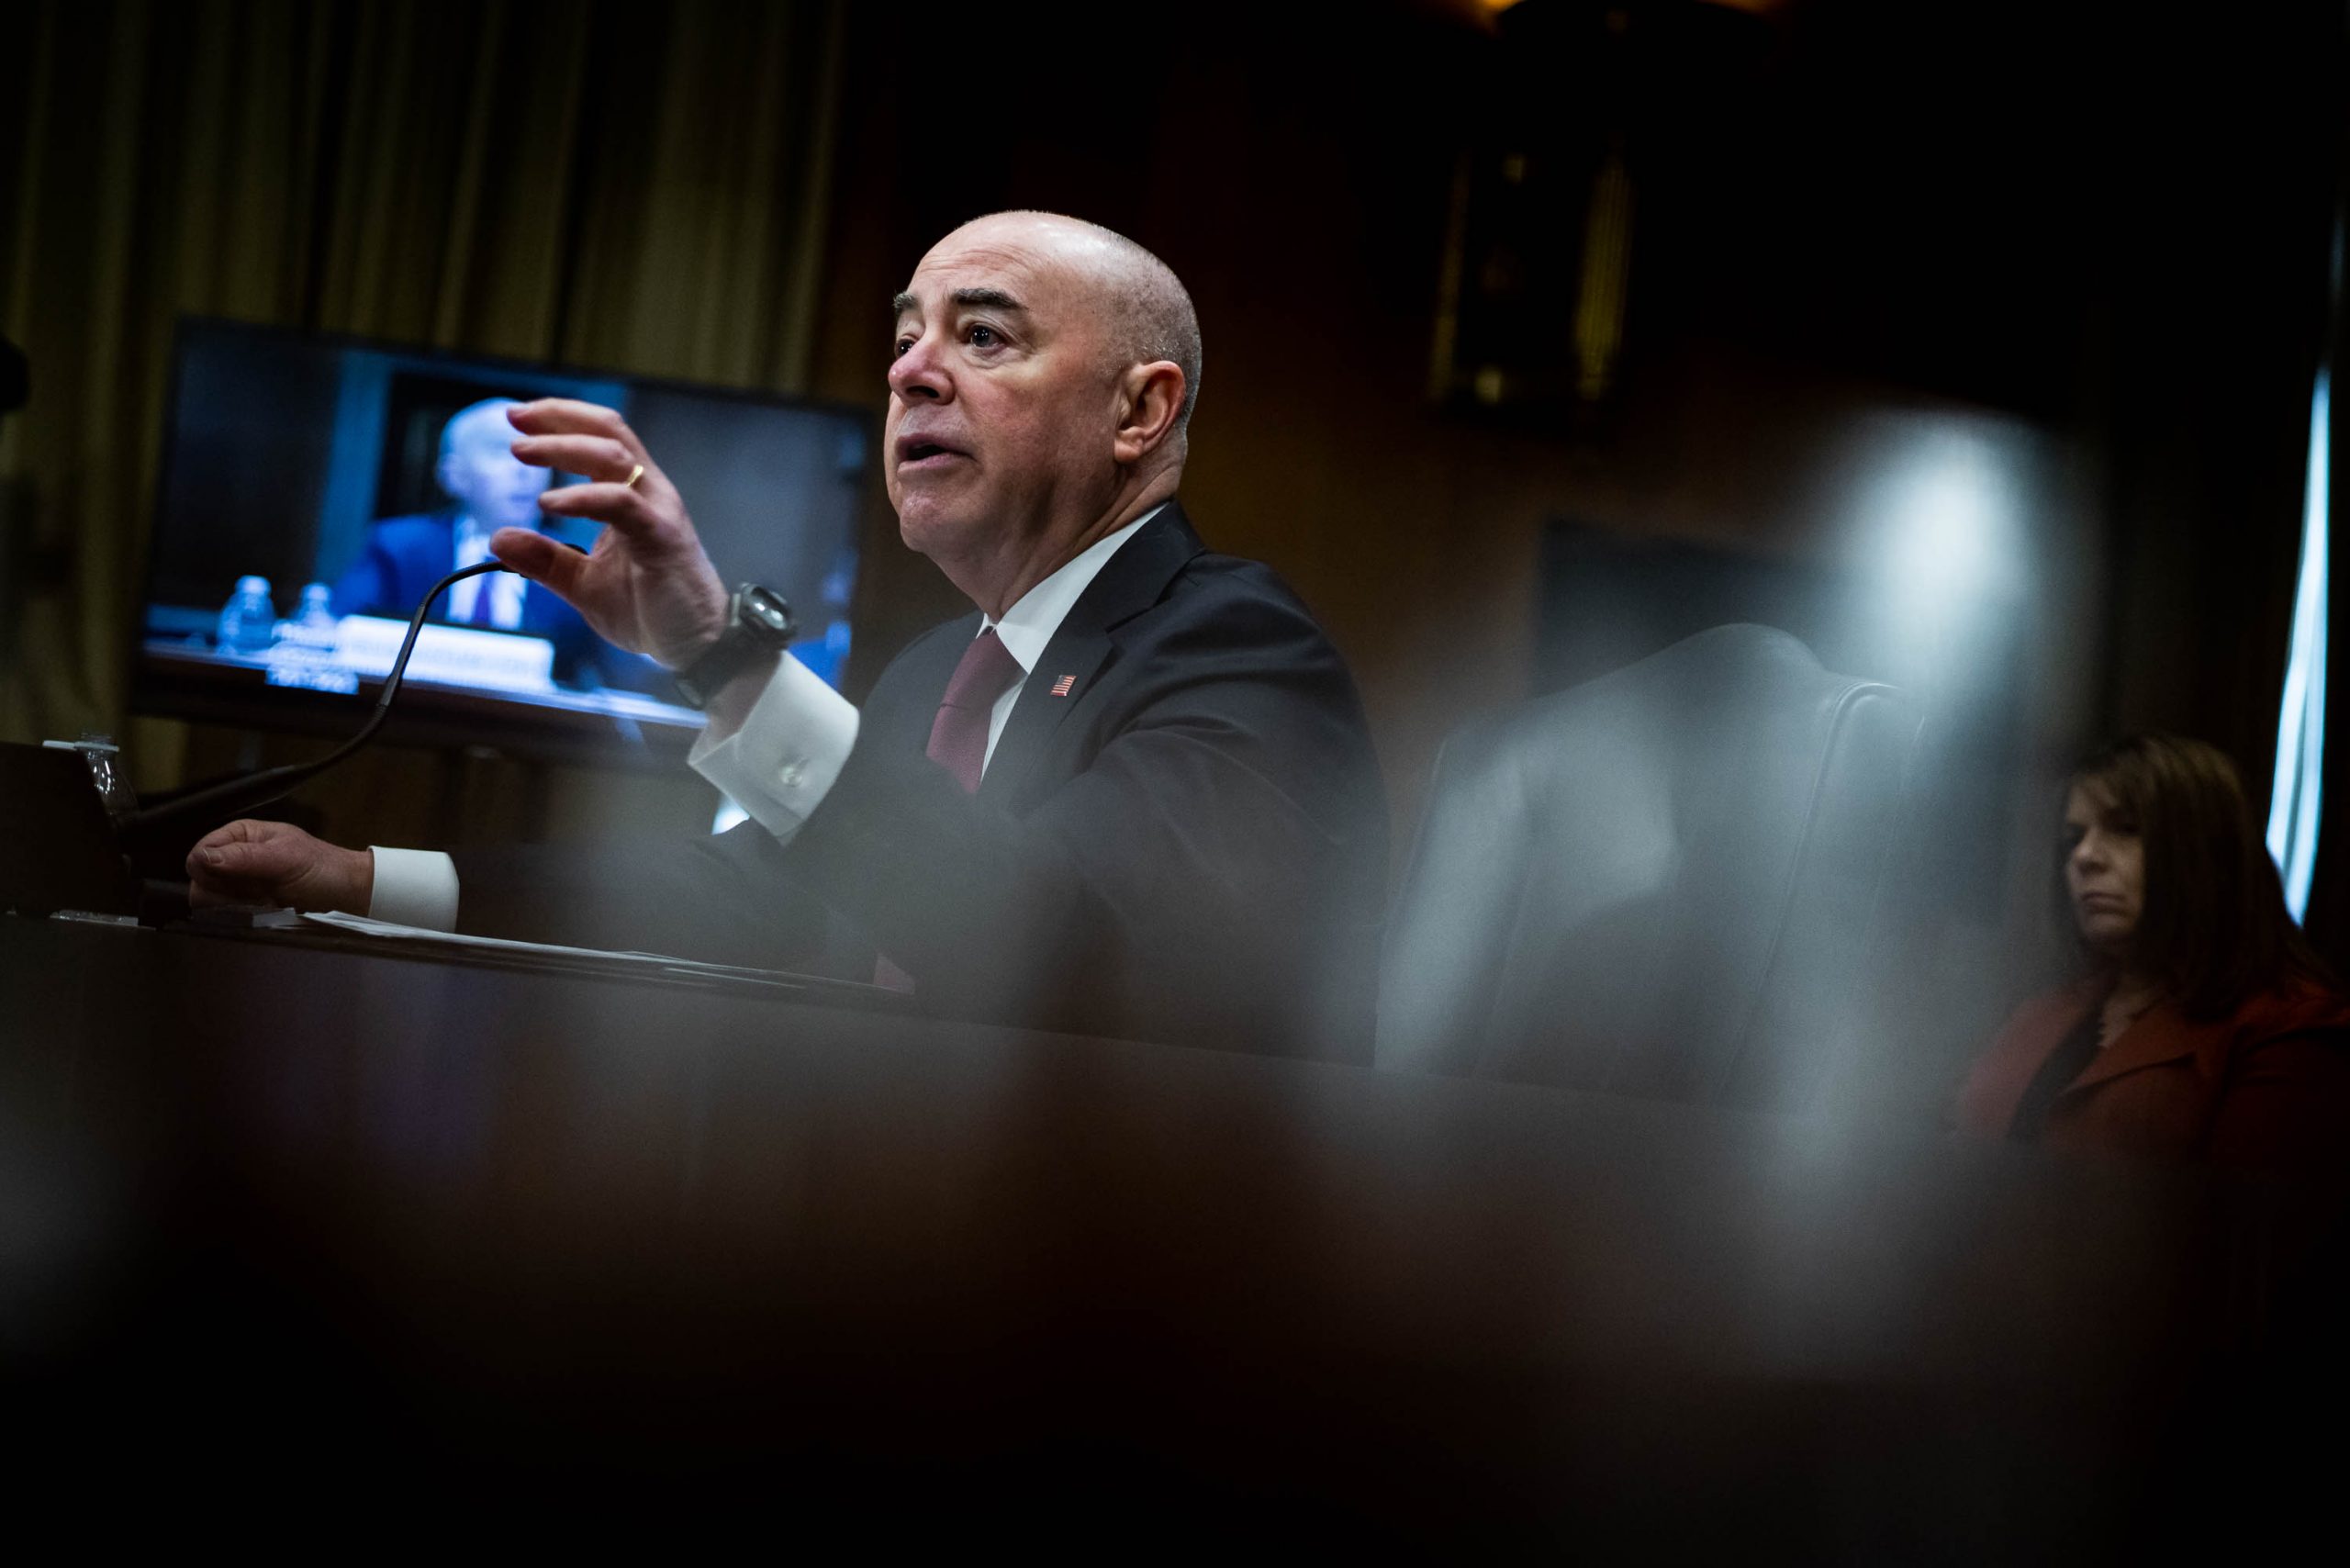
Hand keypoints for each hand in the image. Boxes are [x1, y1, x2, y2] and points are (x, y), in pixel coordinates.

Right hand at [187, 820, 373, 911]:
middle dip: (228, 891)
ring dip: (237, 905)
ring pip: (209, 900)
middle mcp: (232, 856)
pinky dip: (243, 915)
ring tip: (267, 900)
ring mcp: (237, 882)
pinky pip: (225, 914)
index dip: (213, 871)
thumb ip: (244, 857)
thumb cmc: (321, 868)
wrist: (344, 893)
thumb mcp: (286, 858)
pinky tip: (266, 909)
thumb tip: (202, 858)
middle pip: (200, 880)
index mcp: (239, 834)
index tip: (241, 879)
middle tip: (261, 891)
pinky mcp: (243, 904)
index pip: (198, 854)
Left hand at [496, 398, 731, 668]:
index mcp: (632, 495)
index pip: (600, 439)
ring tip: (521, 451)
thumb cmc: (650, 609)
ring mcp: (658, 511)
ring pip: (614, 456)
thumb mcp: (583, 584)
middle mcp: (649, 493)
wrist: (697, 644)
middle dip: (558, 417)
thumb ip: (545, 560)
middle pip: (608, 432)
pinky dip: (581, 498)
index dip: (560, 420)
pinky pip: (620, 503)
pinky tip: (549, 503)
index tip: (516, 417)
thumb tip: (498, 537)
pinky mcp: (662, 537)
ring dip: (563, 447)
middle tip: (513, 416)